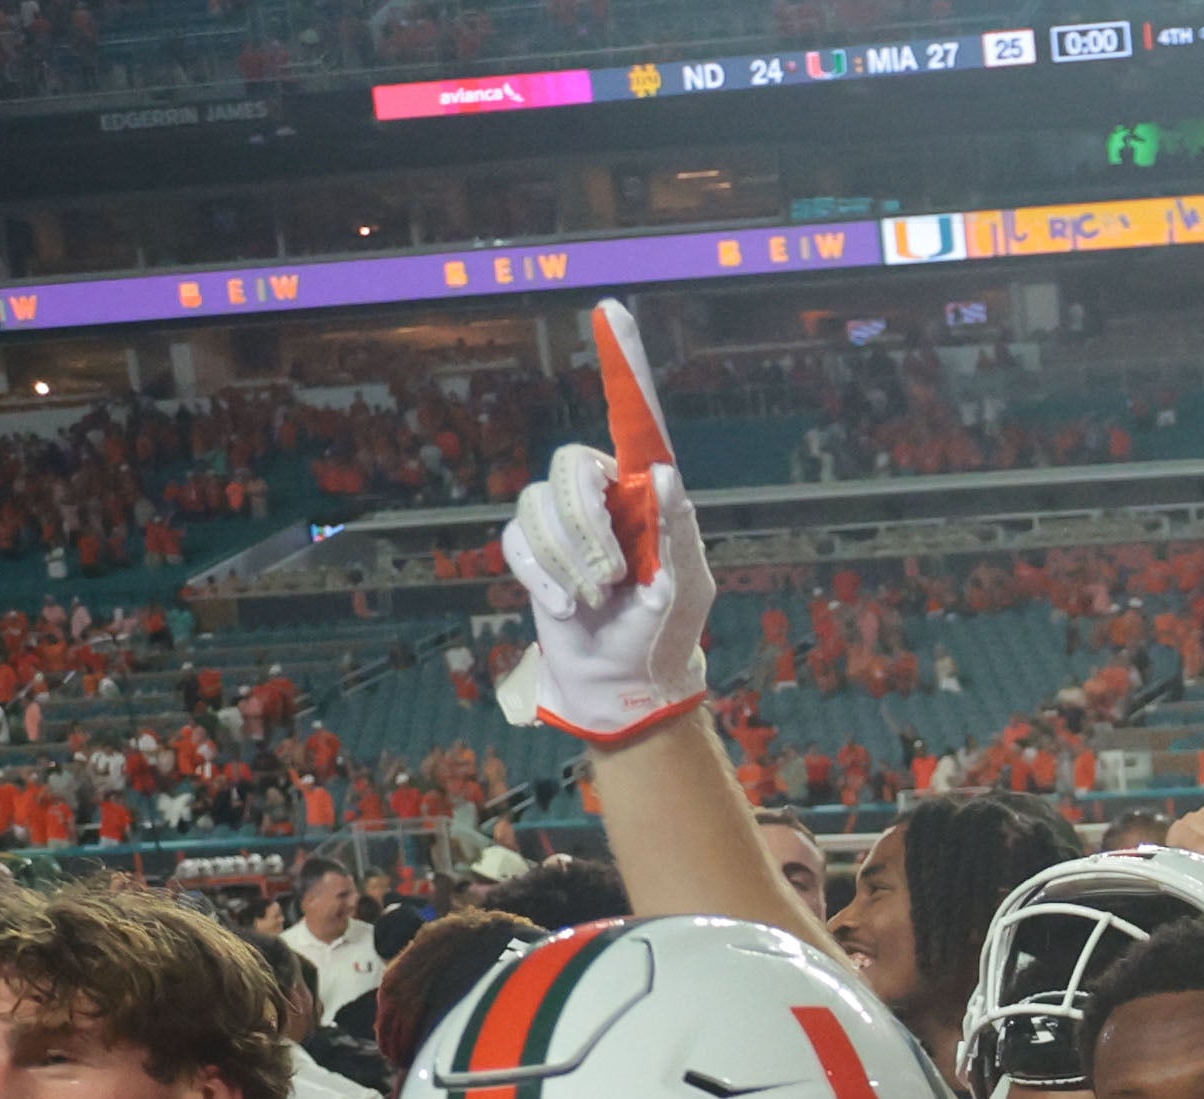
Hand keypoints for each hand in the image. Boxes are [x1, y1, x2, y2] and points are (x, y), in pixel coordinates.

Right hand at [494, 300, 715, 746]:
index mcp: (647, 495)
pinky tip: (568, 607)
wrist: (623, 684)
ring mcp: (563, 522)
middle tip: (613, 573)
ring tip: (597, 598)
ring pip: (539, 506)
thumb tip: (660, 471)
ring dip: (568, 561)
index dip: (625, 365)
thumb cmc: (664, 634)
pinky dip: (541, 579)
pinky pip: (517, 541)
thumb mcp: (685, 588)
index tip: (613, 309)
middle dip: (585, 523)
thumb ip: (677, 532)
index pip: (636, 420)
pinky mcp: (532, 550)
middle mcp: (602, 495)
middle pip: (570, 467)